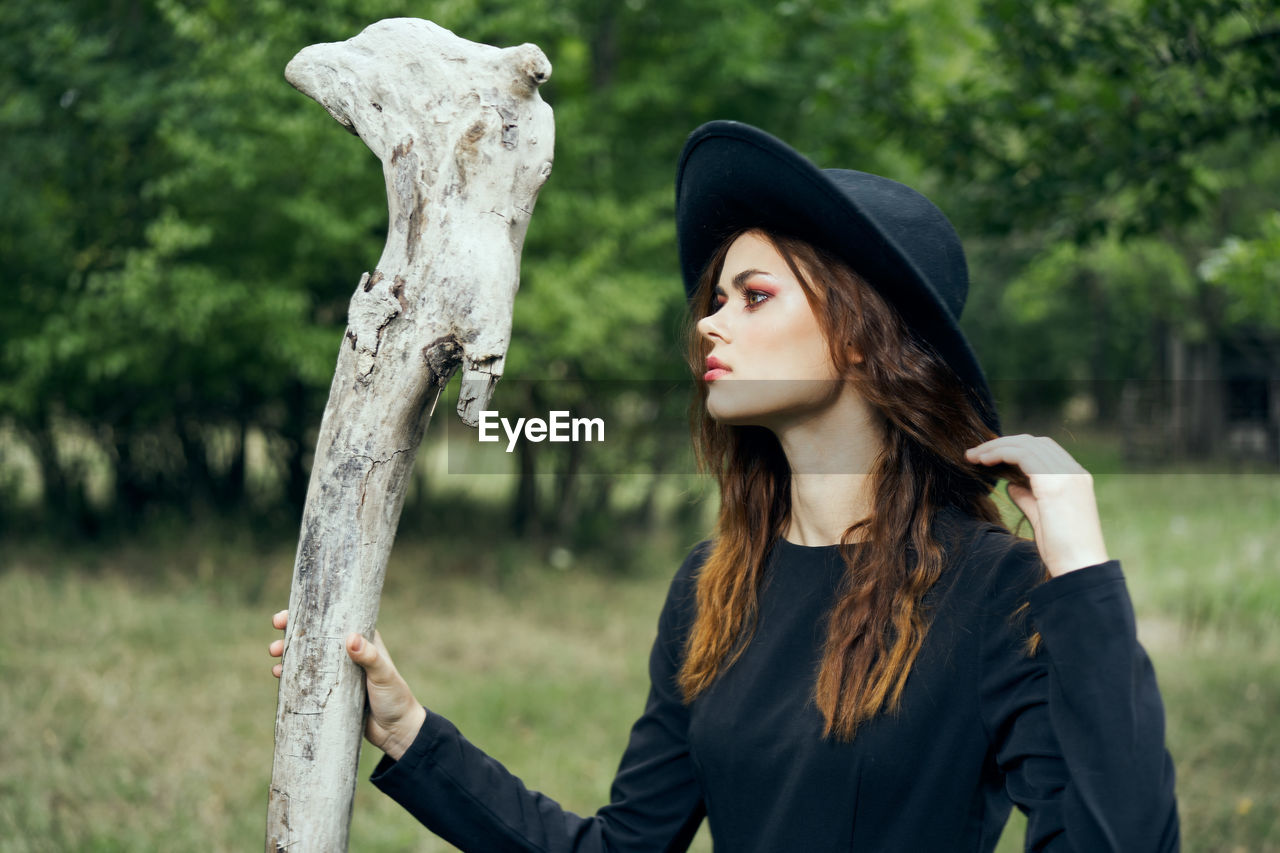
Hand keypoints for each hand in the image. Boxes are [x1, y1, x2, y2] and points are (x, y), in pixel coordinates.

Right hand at [270, 610, 426, 760]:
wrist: (397, 731)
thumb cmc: (395, 697)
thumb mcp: (383, 674)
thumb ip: (369, 657)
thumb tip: (351, 638)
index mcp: (362, 641)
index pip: (333, 621)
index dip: (310, 615)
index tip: (288, 616)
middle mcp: (346, 654)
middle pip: (315, 638)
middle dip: (292, 634)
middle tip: (276, 636)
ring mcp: (336, 674)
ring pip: (307, 658)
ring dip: (288, 655)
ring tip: (274, 657)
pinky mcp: (329, 693)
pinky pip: (307, 680)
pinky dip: (292, 676)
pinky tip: (279, 675)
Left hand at [964, 434, 1109, 576]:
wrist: (1081, 568)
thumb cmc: (1063, 550)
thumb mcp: (1042, 518)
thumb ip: (1029, 497)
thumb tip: (1011, 484)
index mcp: (1076, 478)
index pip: (1043, 450)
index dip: (1014, 449)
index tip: (989, 457)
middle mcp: (1074, 472)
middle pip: (1034, 442)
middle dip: (1002, 443)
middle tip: (976, 453)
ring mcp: (1067, 475)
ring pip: (1026, 445)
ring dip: (996, 447)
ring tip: (973, 456)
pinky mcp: (1055, 483)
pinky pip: (1023, 455)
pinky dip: (1001, 453)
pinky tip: (984, 461)